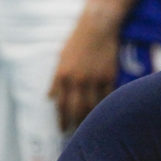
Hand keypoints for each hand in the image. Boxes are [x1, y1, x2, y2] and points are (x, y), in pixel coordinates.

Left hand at [49, 15, 118, 130]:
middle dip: (76, 124)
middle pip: (77, 109)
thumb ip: (56, 81)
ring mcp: (95, 78)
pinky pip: (107, 97)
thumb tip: (50, 98)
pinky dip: (105, 106)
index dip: (61, 120)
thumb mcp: (61, 59)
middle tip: (77, 134)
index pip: (61, 105)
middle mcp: (78, 79)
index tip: (62, 130)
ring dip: (91, 119)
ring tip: (90, 127)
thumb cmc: (77, 42)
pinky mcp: (109, 76)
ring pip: (93, 106)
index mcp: (63, 75)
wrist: (97, 27)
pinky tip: (104, 114)